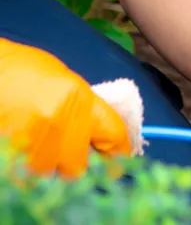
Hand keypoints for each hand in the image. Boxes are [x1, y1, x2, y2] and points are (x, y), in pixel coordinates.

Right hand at [0, 38, 130, 177]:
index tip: (121, 157)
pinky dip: (29, 164)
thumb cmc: (22, 70)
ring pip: (52, 172)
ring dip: (47, 162)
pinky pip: (30, 174)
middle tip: (64, 148)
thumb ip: (82, 107)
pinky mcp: (15, 157)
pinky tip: (24, 144)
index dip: (119, 150)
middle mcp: (62, 123)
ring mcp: (37, 143)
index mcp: (79, 98)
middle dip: (74, 159)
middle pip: (80, 164)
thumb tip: (97, 135)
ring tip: (37, 138)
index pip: (114, 134)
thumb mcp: (62, 80)